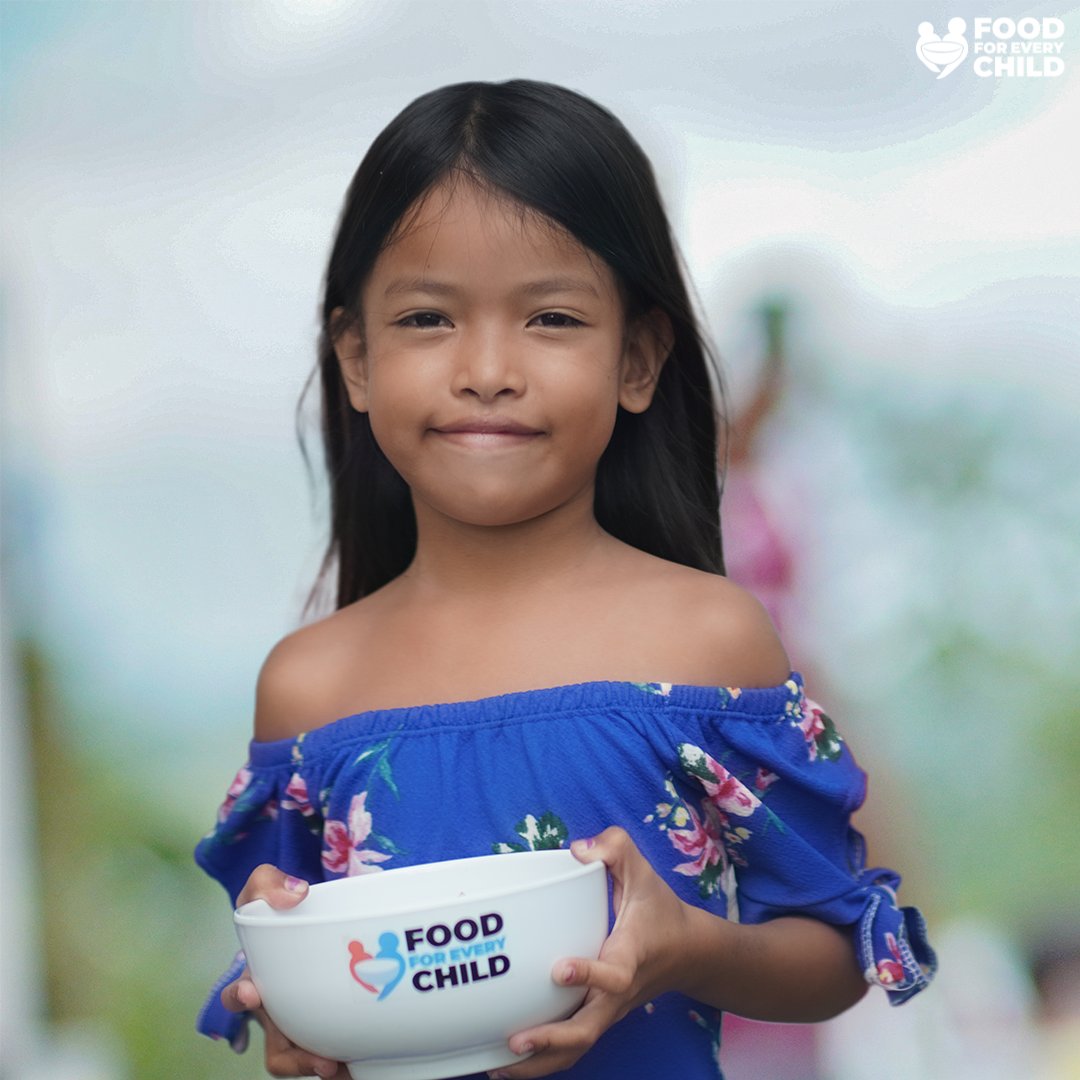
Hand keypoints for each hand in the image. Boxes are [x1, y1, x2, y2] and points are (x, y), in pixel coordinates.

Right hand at [221, 864, 346, 1077]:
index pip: (237, 999)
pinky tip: (367, 1058)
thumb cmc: (279, 909)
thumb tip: (295, 894)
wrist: (310, 919)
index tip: (250, 991)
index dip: (239, 999)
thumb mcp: (264, 885)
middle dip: (296, 1060)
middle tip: (322, 1060)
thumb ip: (268, 883)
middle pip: (278, 1051)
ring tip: (347, 1068)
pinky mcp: (329, 1026)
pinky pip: (335, 1053)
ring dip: (324, 1067)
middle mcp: (276, 1011)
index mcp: (256, 982)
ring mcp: (302, 1023)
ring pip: (307, 1059)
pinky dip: (349, 1061)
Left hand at [488, 827, 691, 1077]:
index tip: (558, 970)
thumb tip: (578, 850)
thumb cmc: (659, 910)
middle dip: (552, 1041)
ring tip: (500, 1065)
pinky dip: (545, 1060)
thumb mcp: (642, 871)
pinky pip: (574, 1046)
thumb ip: (614, 847)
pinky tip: (510, 1061)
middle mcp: (618, 992)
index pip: (614, 975)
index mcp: (630, 956)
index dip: (589, 975)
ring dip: (541, 1062)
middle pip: (588, 1030)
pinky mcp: (599, 1017)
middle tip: (516, 1041)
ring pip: (578, 1048)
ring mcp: (608, 1011)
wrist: (689, 952)